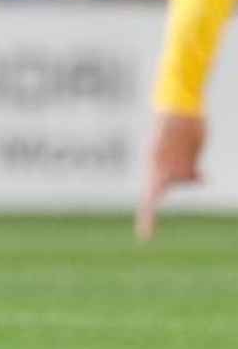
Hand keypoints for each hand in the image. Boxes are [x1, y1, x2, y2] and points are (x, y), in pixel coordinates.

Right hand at [135, 111, 206, 240]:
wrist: (182, 111)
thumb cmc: (172, 123)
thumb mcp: (167, 140)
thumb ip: (169, 156)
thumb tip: (183, 171)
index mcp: (155, 171)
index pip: (149, 200)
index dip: (147, 219)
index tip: (144, 237)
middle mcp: (164, 171)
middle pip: (157, 196)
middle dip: (151, 214)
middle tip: (146, 234)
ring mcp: (177, 167)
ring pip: (181, 184)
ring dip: (186, 184)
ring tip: (193, 177)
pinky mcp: (189, 161)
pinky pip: (194, 176)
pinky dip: (198, 178)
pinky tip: (203, 176)